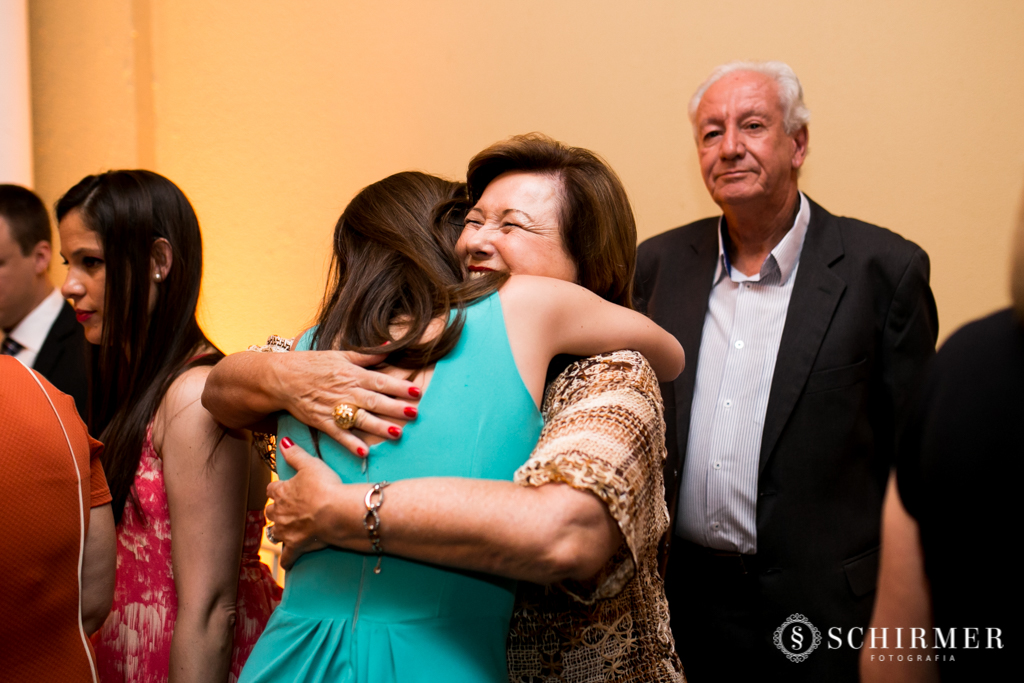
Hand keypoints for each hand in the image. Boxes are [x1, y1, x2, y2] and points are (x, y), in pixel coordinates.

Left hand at [266, 439, 352, 568]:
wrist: (335, 511)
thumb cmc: (324, 485)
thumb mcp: (310, 464)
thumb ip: (295, 453)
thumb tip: (283, 441)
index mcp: (281, 492)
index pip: (272, 489)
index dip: (277, 488)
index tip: (281, 488)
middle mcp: (280, 512)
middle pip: (271, 511)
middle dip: (275, 510)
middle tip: (283, 509)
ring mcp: (287, 531)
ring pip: (276, 532)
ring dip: (279, 531)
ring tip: (284, 530)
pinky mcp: (297, 546)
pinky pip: (289, 556)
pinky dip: (288, 559)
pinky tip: (288, 562)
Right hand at [276, 350, 420, 456]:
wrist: (283, 377)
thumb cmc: (313, 364)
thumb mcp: (341, 354)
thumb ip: (367, 354)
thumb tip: (390, 344)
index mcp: (353, 374)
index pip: (381, 380)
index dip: (399, 386)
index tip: (417, 391)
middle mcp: (346, 391)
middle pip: (375, 400)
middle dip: (395, 407)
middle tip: (415, 413)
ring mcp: (334, 407)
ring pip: (360, 418)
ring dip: (379, 427)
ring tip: (397, 433)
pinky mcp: (322, 421)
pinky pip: (339, 434)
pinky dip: (350, 443)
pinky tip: (364, 452)